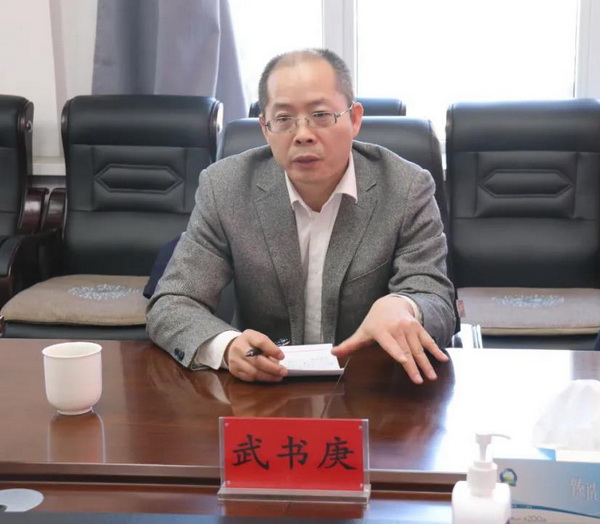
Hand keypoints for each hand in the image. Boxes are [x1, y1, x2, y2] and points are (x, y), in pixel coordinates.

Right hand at [224, 329, 287, 382]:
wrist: (231, 347)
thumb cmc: (250, 343)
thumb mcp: (258, 339)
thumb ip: (268, 347)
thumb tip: (278, 362)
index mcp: (248, 336)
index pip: (261, 342)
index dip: (272, 350)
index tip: (282, 356)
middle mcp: (239, 348)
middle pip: (257, 360)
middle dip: (272, 368)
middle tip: (283, 372)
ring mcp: (235, 360)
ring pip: (253, 372)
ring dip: (268, 376)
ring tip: (278, 377)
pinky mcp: (234, 371)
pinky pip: (249, 378)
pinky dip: (261, 379)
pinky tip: (268, 378)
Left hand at [332, 295, 448, 383]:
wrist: (391, 303)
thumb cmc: (374, 321)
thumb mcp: (362, 331)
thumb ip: (350, 344)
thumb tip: (332, 353)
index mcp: (382, 331)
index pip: (390, 343)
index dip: (396, 351)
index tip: (403, 360)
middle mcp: (397, 329)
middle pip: (406, 350)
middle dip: (413, 366)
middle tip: (419, 381)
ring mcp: (409, 328)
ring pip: (418, 348)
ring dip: (427, 363)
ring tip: (432, 377)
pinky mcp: (418, 328)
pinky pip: (428, 340)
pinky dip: (436, 350)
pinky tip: (444, 360)